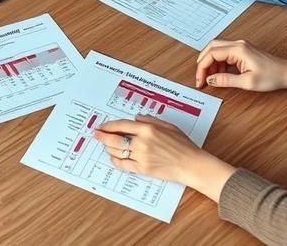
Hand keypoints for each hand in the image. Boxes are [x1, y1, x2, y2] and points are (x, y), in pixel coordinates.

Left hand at [93, 115, 233, 201]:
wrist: (191, 164)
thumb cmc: (183, 144)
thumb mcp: (168, 126)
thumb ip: (150, 120)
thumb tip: (136, 118)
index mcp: (148, 129)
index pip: (121, 125)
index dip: (108, 126)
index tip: (101, 126)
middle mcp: (142, 142)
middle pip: (115, 138)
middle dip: (102, 136)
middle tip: (96, 135)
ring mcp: (141, 156)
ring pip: (117, 151)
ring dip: (108, 147)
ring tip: (104, 145)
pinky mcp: (143, 169)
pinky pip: (123, 164)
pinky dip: (116, 161)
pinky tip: (114, 157)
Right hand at [196, 39, 286, 92]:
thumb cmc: (272, 76)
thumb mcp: (248, 82)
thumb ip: (226, 80)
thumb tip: (211, 80)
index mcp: (238, 50)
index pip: (211, 54)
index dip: (202, 68)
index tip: (200, 80)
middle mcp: (237, 44)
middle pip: (211, 47)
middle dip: (203, 62)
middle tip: (201, 77)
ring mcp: (240, 46)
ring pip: (216, 50)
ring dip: (210, 63)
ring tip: (211, 78)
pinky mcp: (242, 51)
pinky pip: (224, 53)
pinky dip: (218, 63)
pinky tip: (220, 74)